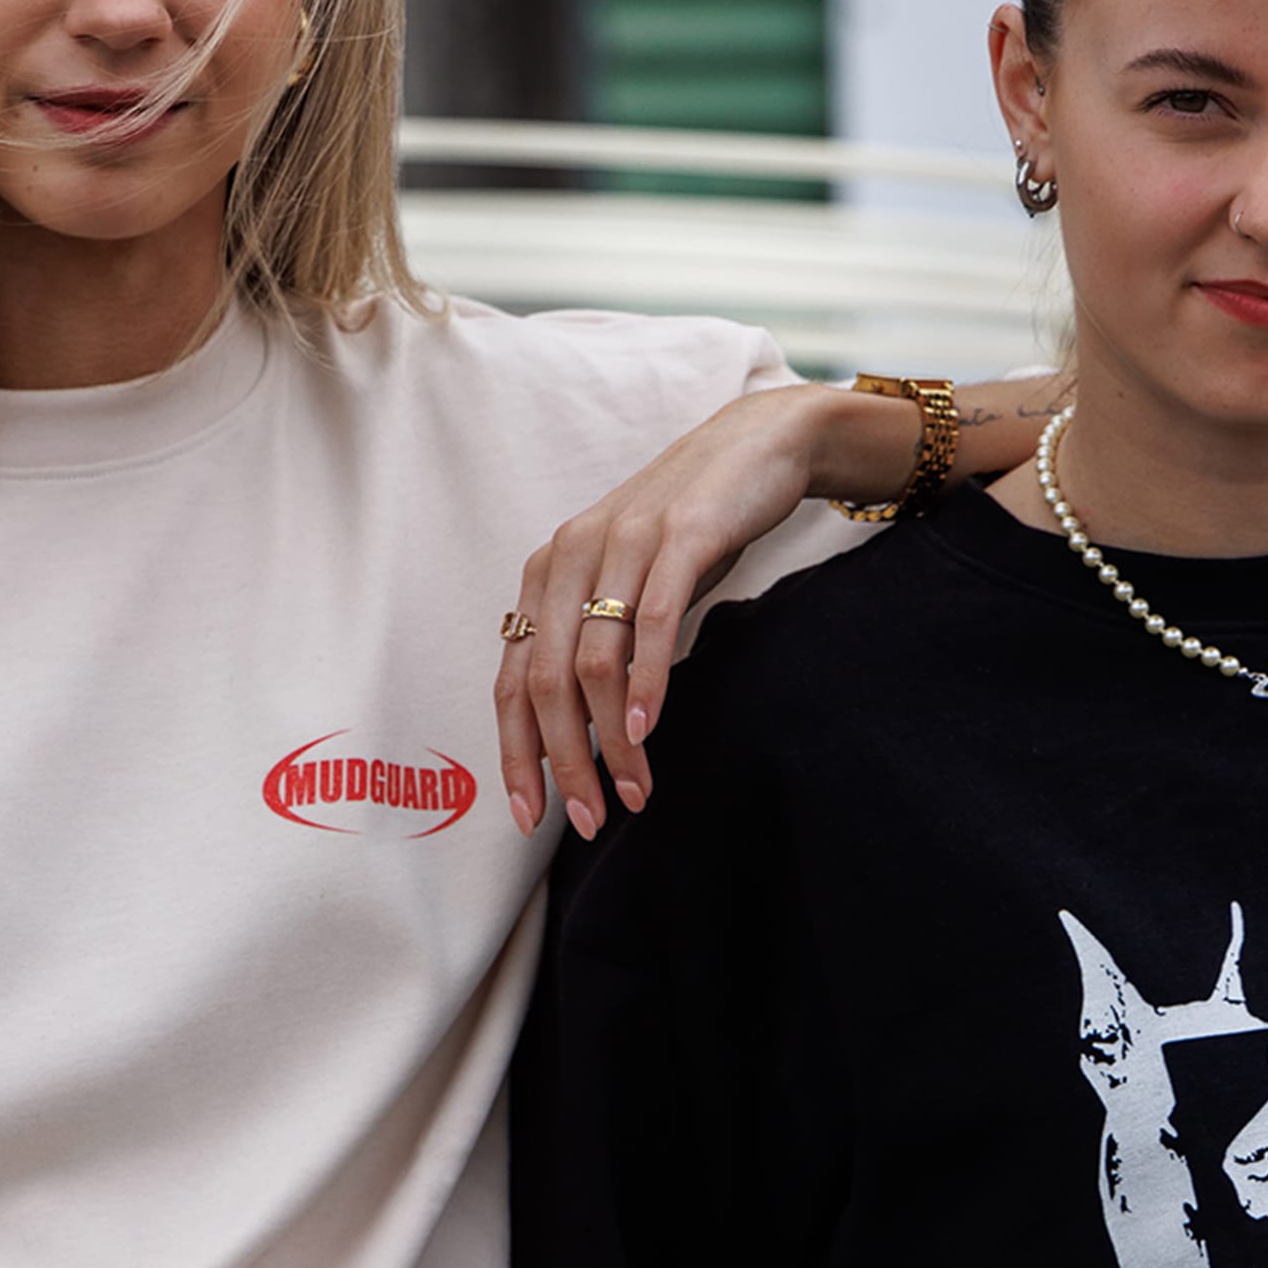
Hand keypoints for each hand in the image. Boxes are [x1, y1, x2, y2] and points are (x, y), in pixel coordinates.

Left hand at [493, 371, 1065, 839]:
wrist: (755, 446)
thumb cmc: (688, 532)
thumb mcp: (627, 590)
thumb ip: (596, 649)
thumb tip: (576, 741)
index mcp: (547, 573)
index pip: (512, 678)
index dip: (515, 753)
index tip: (529, 816)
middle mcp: (571, 555)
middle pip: (544, 681)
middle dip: (563, 763)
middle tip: (589, 820)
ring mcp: (623, 543)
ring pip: (593, 663)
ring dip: (610, 742)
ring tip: (634, 793)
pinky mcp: (679, 535)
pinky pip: (650, 622)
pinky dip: (644, 683)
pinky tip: (645, 731)